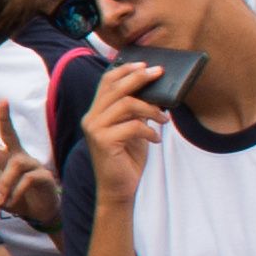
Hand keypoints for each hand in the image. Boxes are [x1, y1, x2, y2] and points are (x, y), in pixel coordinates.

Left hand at [0, 127, 59, 228]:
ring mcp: (32, 164)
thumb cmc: (19, 198)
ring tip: (3, 202)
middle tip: (3, 101)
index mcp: (2, 157)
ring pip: (15, 166)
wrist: (41, 213)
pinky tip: (13, 204)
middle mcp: (17, 156)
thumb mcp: (2, 196)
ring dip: (6, 185)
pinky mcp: (44, 175)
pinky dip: (16, 195)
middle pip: (9, 133)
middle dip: (5, 117)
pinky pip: (27, 180)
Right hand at [77, 63, 170, 191]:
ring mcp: (95, 129)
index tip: (146, 65)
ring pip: (125, 104)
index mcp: (96, 113)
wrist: (119, 190)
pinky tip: (156, 139)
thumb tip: (153, 90)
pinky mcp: (104, 141)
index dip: (126, 70)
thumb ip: (136, 110)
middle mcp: (91, 118)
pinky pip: (132, 125)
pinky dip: (149, 130)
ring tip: (164, 119)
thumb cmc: (126, 159)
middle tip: (159, 74)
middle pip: (115, 88)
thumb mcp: (133, 129)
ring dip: (150, 108)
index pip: (107, 82)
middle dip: (139, 78)